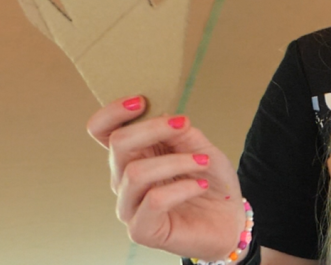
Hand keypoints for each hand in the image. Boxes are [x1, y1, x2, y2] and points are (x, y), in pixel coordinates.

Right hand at [87, 96, 245, 260]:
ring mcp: (129, 206)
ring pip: (136, 173)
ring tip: (203, 161)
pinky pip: (153, 201)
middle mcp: (124, 179)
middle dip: (153, 128)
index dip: (112, 112)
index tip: (141, 100)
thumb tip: (164, 113)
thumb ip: (182, 133)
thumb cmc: (210, 182)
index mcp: (134, 155)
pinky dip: (181, 187)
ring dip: (176, 161)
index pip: (102, 131)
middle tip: (183, 123)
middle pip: (118, 144)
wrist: (229, 219)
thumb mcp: (202, 148)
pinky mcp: (141, 230)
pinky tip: (199, 185)